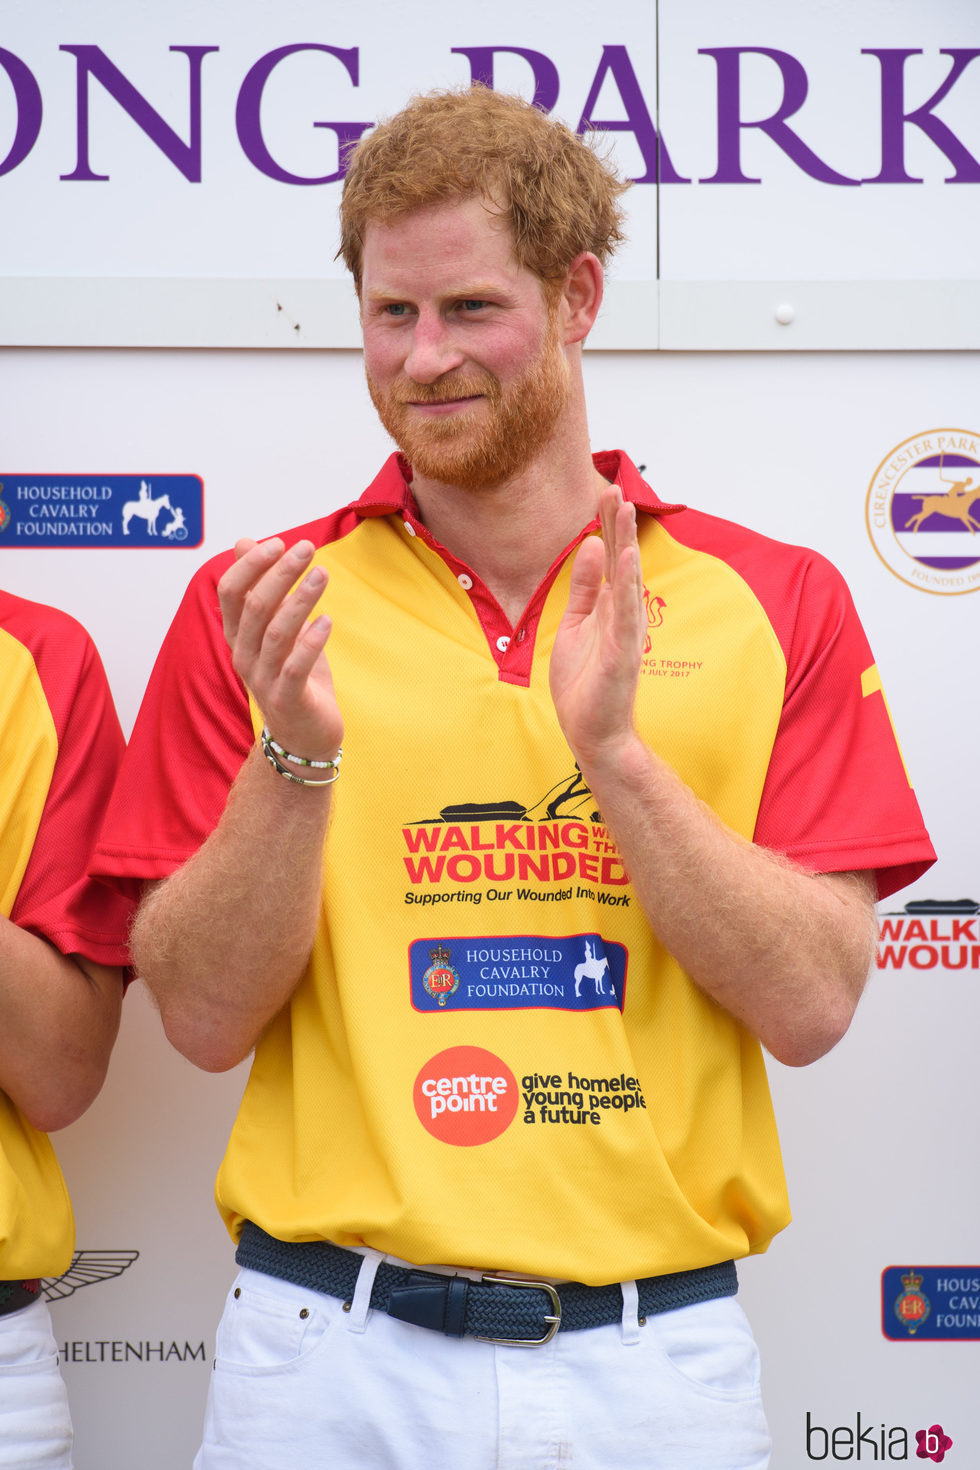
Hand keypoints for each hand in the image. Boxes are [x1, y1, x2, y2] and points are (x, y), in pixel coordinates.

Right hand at [217, 537, 342, 762]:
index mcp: (238, 635)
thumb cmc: (293, 675)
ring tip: (322, 574)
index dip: (251, 564)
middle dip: (279, 573)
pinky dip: (311, 641)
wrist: (303, 736)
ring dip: (300, 600)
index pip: (231, 592)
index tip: (280, 542)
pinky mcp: (288, 700)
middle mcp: (244, 656)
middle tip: (307, 547)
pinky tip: (327, 620)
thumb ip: (261, 587)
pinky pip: (295, 667)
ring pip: (276, 633)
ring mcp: (263, 680)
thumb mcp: (276, 627)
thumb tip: (244, 541)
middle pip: (253, 607)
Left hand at [549, 486, 644, 766]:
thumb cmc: (585, 684)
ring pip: (628, 580)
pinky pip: (626, 614)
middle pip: (621, 560)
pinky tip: (626, 558)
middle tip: (615, 487)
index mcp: (608, 608)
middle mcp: (621, 615)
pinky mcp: (623, 653)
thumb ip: (585, 589)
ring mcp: (625, 633)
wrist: (593, 733)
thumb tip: (590, 546)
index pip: (609, 558)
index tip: (604, 493)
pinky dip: (627, 585)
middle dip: (618, 524)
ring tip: (626, 508)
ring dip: (626, 543)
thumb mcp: (576, 625)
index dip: (607, 526)